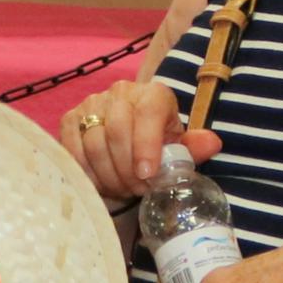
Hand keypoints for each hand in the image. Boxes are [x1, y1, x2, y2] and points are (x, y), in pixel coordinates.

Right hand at [59, 76, 218, 204]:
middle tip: (137, 190)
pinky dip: (87, 172)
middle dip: (127, 169)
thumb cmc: (158, 146)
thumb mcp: (179, 148)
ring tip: (122, 189)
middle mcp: (121, 92)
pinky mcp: (70, 119)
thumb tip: (212, 143)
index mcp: (153, 94)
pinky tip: (101, 183)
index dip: (146, 146)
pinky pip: (73, 149)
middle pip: (117, 131)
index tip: (147, 175)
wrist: (130, 140)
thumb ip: (194, 147)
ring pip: (94, 143)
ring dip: (108, 175)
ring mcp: (92, 103)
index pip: (147, 114)